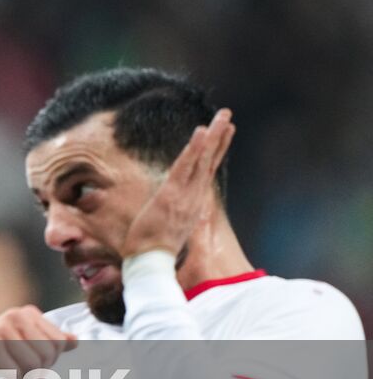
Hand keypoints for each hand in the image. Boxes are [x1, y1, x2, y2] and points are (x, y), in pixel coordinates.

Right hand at [0, 305, 77, 378]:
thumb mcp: (24, 343)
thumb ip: (50, 340)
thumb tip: (76, 341)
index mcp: (27, 313)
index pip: (58, 342)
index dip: (51, 360)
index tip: (36, 366)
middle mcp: (15, 316)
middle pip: (48, 354)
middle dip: (40, 373)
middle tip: (27, 378)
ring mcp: (1, 329)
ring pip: (33, 365)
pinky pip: (16, 373)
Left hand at [122, 108, 234, 257]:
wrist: (150, 263)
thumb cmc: (154, 248)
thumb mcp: (170, 226)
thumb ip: (176, 212)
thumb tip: (178, 206)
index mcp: (193, 202)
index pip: (207, 171)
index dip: (216, 150)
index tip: (226, 132)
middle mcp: (194, 197)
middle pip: (210, 162)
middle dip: (220, 137)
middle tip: (228, 115)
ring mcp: (185, 196)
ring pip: (202, 161)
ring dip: (213, 136)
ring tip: (223, 116)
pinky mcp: (172, 195)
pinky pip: (185, 167)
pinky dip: (194, 149)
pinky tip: (202, 131)